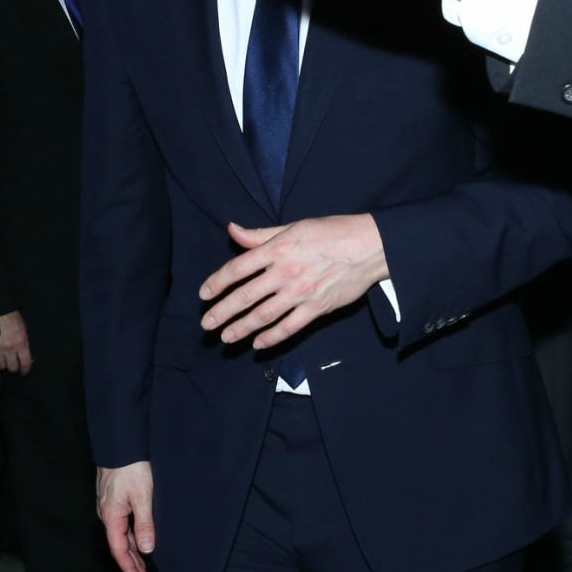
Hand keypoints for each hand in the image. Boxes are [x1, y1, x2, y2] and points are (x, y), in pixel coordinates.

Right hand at [0, 311, 32, 375]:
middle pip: (12, 368)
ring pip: (1, 367)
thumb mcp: (24, 331)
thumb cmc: (14, 320)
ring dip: (4, 365)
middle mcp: (10, 349)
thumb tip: (26, 358)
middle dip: (14, 369)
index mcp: (21, 343)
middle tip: (14, 367)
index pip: (25, 363)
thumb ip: (24, 345)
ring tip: (5, 362)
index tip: (24, 372)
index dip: (25, 370)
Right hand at [96, 461, 155, 571]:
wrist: (120, 443)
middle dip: (131, 564)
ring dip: (132, 550)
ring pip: (121, 534)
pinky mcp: (114, 498)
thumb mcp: (142, 496)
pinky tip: (140, 539)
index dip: (129, 568)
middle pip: (119, 545)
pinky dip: (131, 535)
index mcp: (112, 516)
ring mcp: (109, 506)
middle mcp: (107, 514)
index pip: (119, 550)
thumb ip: (144, 524)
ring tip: (143, 564)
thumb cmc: (132, 468)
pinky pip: (122, 524)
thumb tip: (147, 550)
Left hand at [200, 214, 387, 349]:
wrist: (368, 246)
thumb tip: (233, 230)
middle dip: (222, 312)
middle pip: (245, 296)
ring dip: (241, 328)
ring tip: (226, 337)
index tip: (204, 294)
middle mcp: (284, 272)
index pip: (237, 268)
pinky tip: (258, 344)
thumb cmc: (331, 232)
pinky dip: (272, 337)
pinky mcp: (316, 308)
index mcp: (276, 249)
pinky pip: (289, 327)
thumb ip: (260, 234)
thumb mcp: (292, 226)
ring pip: (263, 315)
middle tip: (206, 324)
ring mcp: (300, 292)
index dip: (217, 282)